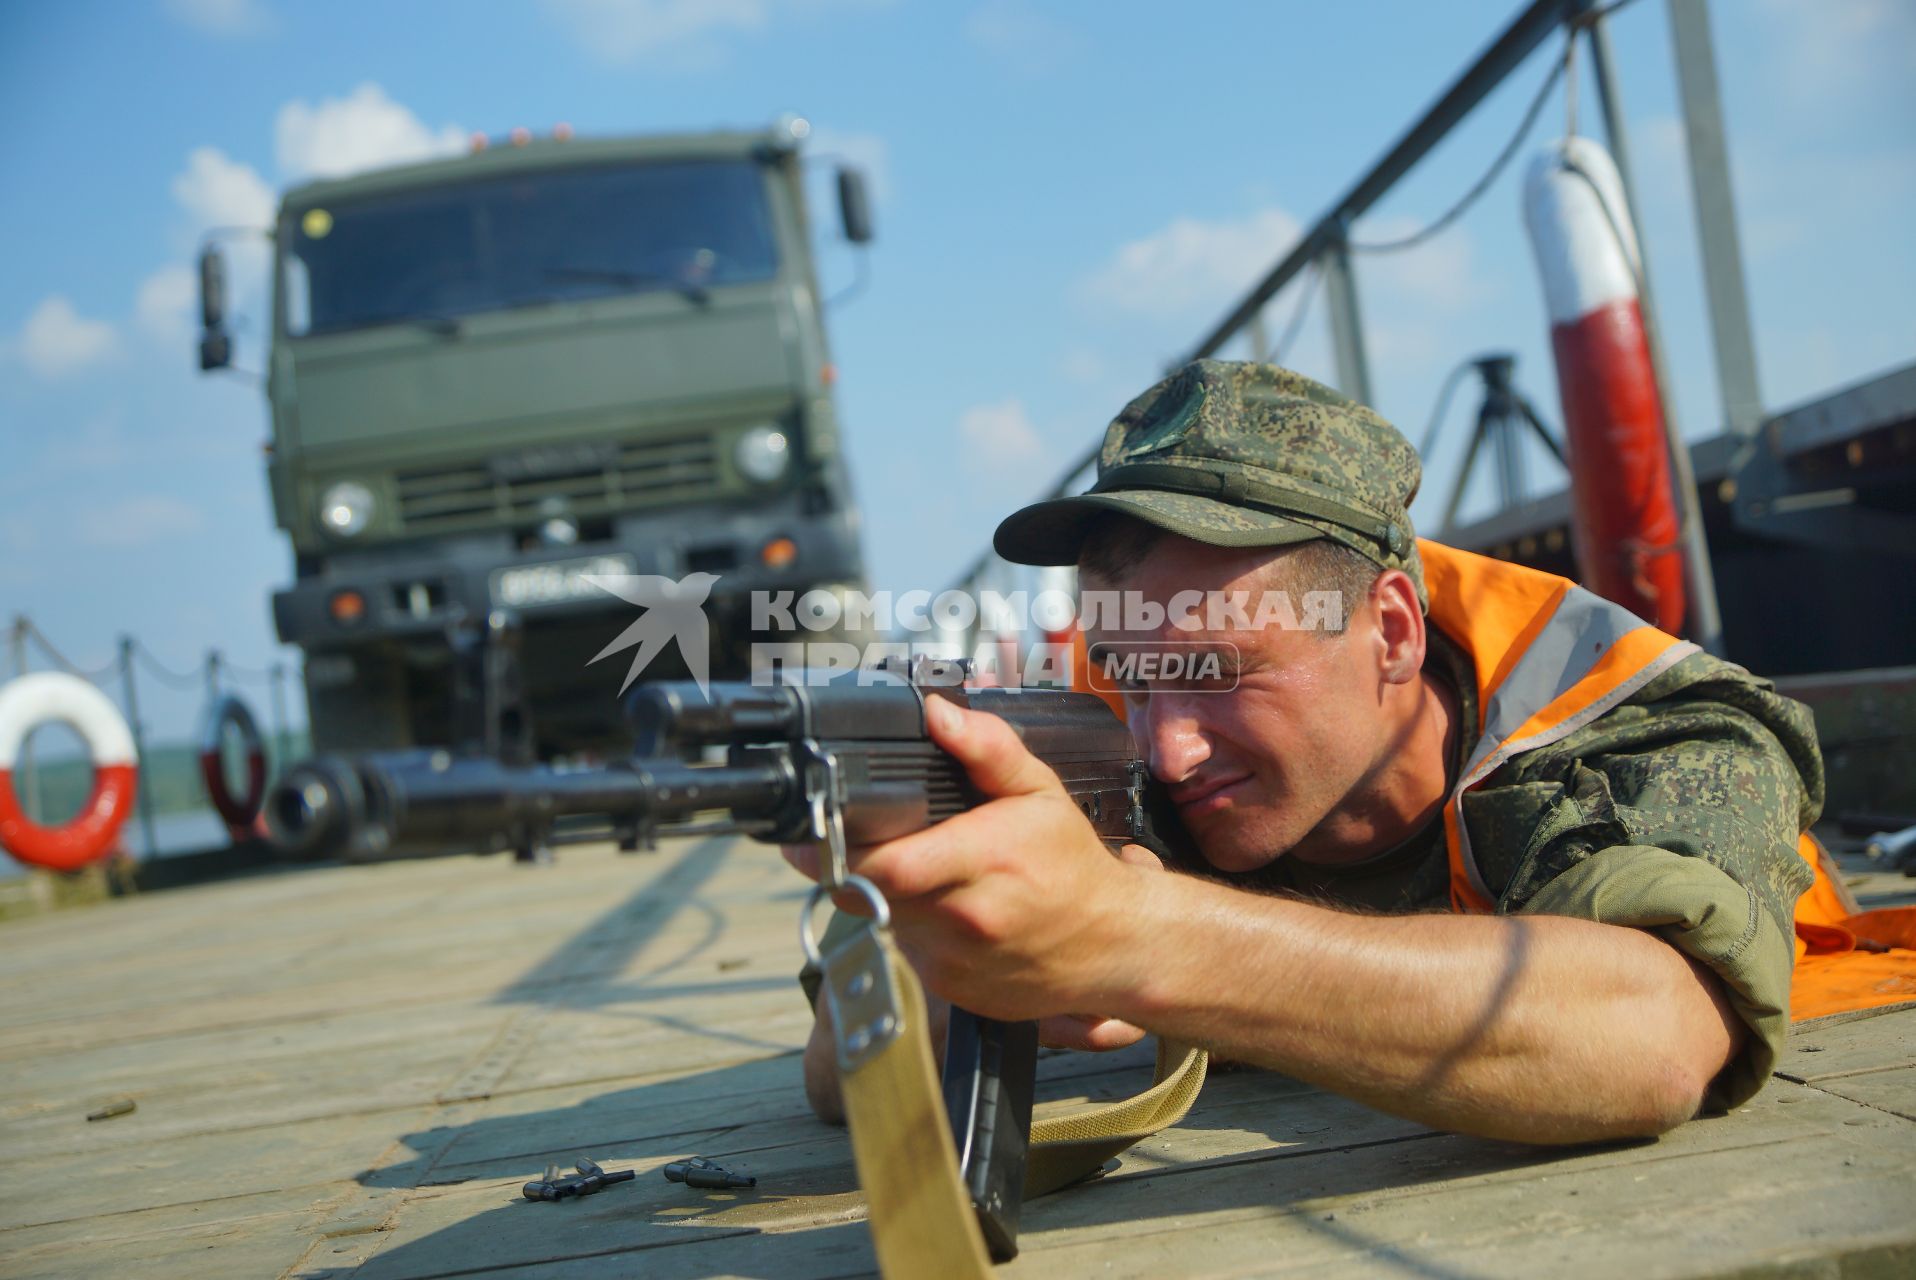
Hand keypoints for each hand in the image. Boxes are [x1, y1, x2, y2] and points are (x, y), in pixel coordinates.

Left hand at [829, 696, 1155, 1022]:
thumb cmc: (1073, 866)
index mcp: (985, 860)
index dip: (836, 846)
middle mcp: (965, 918)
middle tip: (853, 837)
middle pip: (864, 893)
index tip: (823, 825)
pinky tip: (940, 907)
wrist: (1114, 943)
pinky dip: (908, 925)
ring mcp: (955, 961)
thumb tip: (938, 714)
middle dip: (847, 863)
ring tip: (916, 869)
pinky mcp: (950, 988)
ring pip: (879, 921)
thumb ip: (988, 748)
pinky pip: (904, 949)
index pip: (884, 865)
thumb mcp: (1041, 791)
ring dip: (879, 894)